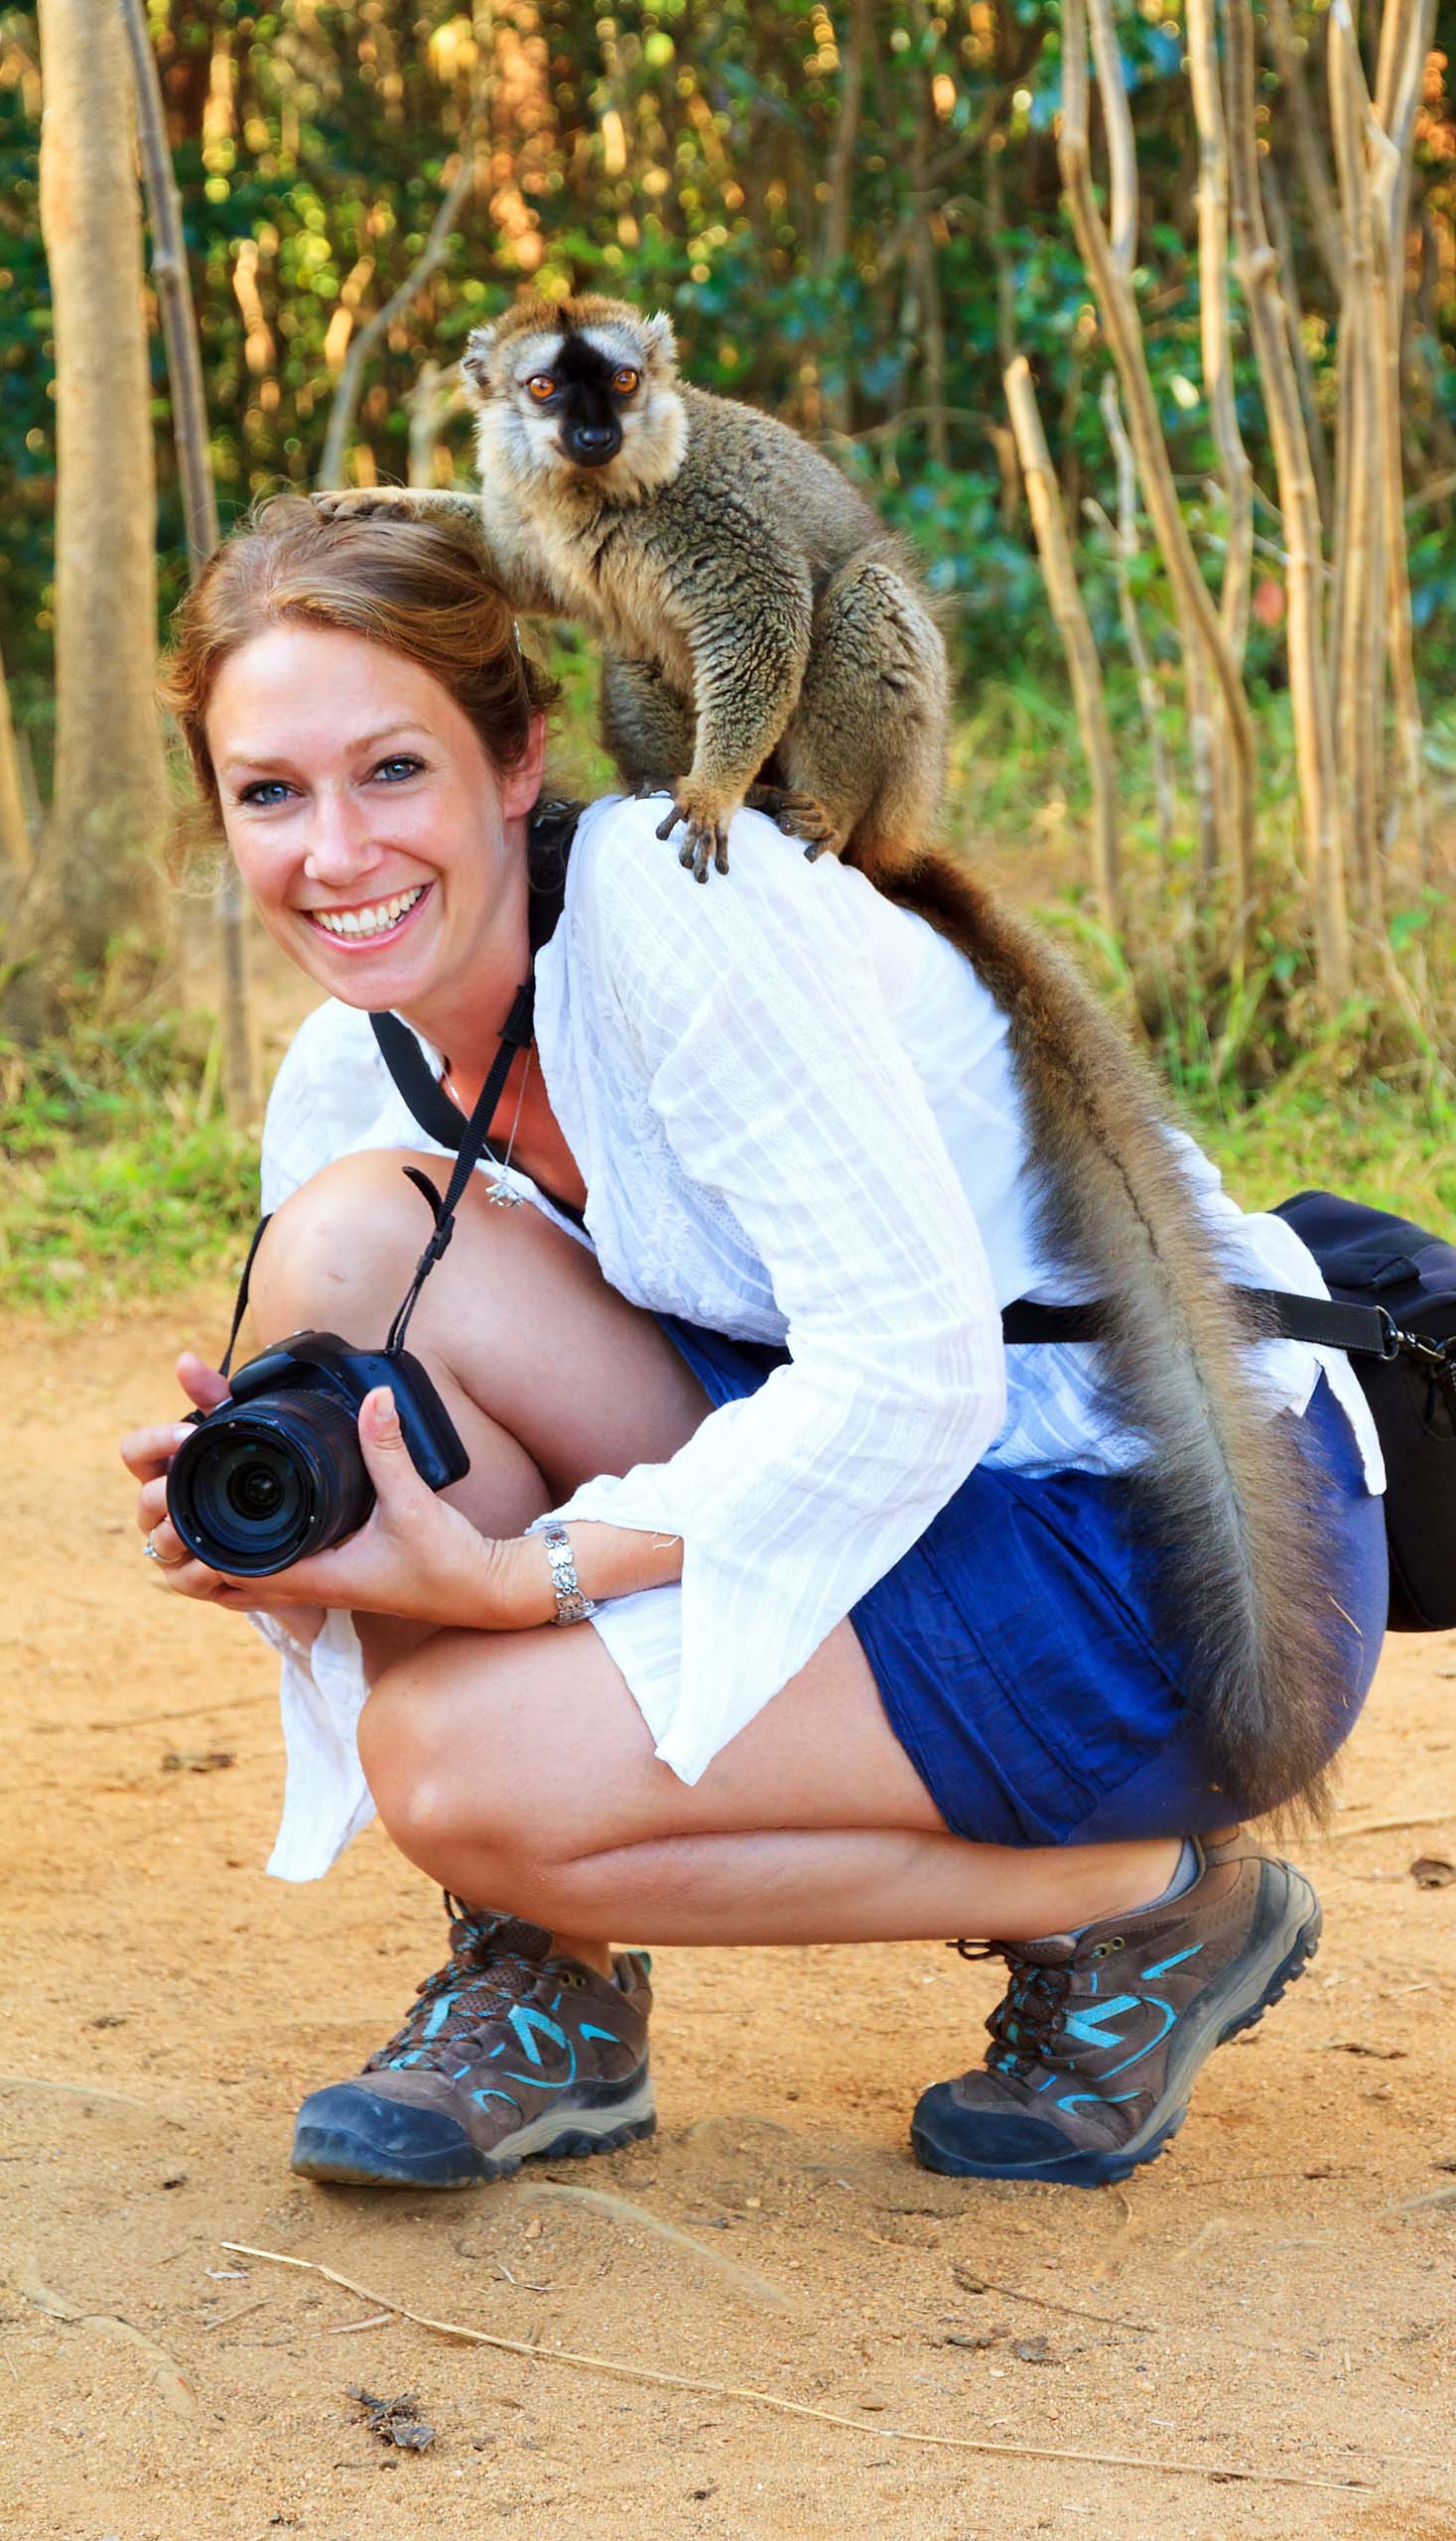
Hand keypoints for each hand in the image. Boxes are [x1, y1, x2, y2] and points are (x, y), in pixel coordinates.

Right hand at [122, 1351, 276, 1617]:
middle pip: (144, 1501)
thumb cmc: (248, 1471)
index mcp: (165, 1467)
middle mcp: (161, 1509)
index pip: (134, 1452)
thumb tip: (184, 1360)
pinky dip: (201, 1573)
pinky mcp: (194, 1579)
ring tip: (197, 1525)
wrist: (289, 1528)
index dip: (153, 1443)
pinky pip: (187, 1580)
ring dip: (178, 1534)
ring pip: (161, 1544)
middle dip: (164, 1493)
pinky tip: (220, 1564)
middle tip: (189, 1484)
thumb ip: (213, 1395)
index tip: (184, 1434)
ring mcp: (174, 1546)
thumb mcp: (238, 1428)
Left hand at [126, 1375, 550, 1630]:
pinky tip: (253, 1536)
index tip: (179, 1504)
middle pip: (230, 1581)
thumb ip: (388, 1449)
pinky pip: (279, 1578)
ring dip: (222, 1559)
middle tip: (176, 1507)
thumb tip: (373, 1396)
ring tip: (199, 1521)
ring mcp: (326, 1588)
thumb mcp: (415, 1502)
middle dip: (198, 1550)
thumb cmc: (451, 1562)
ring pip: (251, 1585)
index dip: (199, 1541)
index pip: (233, 1570)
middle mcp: (313, 1588)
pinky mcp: (340, 1581)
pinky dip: (254, 1562)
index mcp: (317, 1576)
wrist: (486, 1593)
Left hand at [656, 778, 738, 882]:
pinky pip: (724, 841)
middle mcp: (698, 812)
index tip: (660, 836)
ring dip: (705, 859)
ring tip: (700, 879)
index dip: (669, 822)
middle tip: (683, 864)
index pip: (676, 811)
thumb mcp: (671, 781)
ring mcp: (711, 820)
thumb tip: (636, 800)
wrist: (720, 781)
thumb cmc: (690, 787)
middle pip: (694, 830)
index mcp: (684, 802)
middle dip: (689, 847)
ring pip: (708, 841)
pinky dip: (724, 855)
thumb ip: (652, 786)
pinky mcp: (723, 824)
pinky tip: (722, 871)